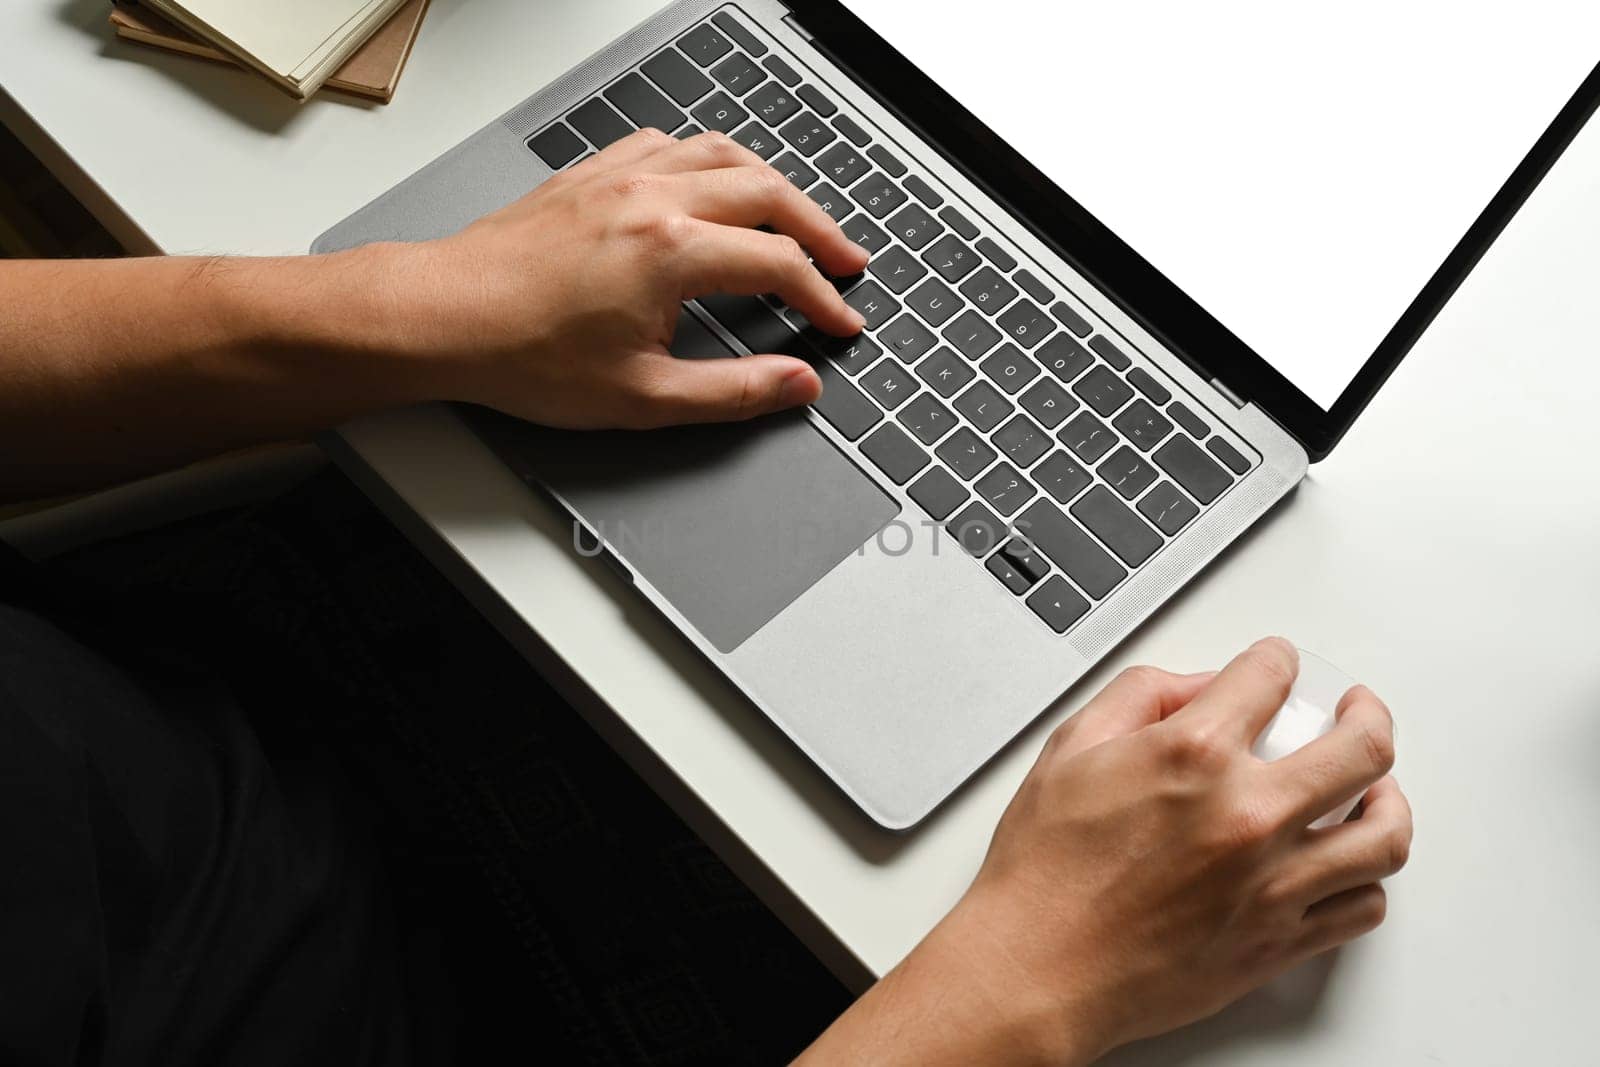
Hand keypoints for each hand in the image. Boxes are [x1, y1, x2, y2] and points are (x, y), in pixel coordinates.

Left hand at [380, 128, 868, 428]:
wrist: (442, 318)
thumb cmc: (523, 355)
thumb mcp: (642, 397)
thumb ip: (733, 392)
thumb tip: (796, 385)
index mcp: (671, 251)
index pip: (778, 264)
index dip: (822, 297)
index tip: (841, 323)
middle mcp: (651, 197)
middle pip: (767, 193)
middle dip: (819, 230)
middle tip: (847, 262)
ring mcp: (618, 177)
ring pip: (721, 154)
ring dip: (772, 184)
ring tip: (797, 216)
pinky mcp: (589, 175)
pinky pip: (666, 143)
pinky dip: (707, 159)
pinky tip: (711, 180)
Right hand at [798, 638, 1411, 1065]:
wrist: (1037, 968)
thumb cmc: (1045, 872)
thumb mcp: (1071, 748)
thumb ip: (1140, 696)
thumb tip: (1198, 687)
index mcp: (1194, 755)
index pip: (1271, 677)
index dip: (1276, 660)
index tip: (1276, 667)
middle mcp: (1248, 814)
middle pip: (1363, 748)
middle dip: (1367, 714)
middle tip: (1358, 711)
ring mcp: (1272, 882)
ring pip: (1384, 835)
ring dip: (1388, 800)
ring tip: (1375, 790)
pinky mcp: (1278, 942)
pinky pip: (1361, 907)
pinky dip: (1364, 879)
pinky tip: (1346, 864)